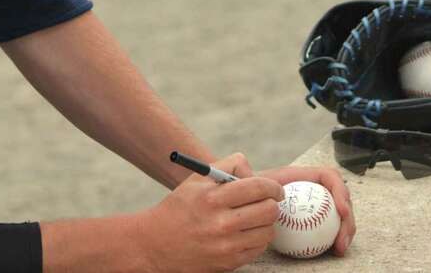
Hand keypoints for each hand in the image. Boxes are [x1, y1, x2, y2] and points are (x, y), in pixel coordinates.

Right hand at [137, 153, 282, 271]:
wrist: (155, 244)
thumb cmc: (180, 207)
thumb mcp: (198, 179)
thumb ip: (228, 166)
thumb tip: (255, 174)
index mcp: (212, 197)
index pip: (258, 188)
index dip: (273, 187)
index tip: (275, 190)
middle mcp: (220, 223)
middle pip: (269, 210)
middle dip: (273, 204)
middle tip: (268, 203)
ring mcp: (225, 246)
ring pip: (268, 231)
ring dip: (267, 223)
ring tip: (256, 218)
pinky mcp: (228, 263)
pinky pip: (259, 248)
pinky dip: (258, 239)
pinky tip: (247, 233)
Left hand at [258, 165, 355, 255]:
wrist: (249, 205)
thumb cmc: (251, 192)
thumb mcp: (252, 183)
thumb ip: (252, 179)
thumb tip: (251, 178)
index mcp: (302, 176)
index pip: (329, 177)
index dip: (340, 191)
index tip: (341, 211)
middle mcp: (314, 189)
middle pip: (340, 199)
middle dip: (347, 219)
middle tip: (343, 239)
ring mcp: (316, 206)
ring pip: (338, 216)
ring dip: (345, 231)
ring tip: (340, 248)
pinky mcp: (315, 220)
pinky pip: (329, 229)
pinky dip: (335, 239)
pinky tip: (334, 251)